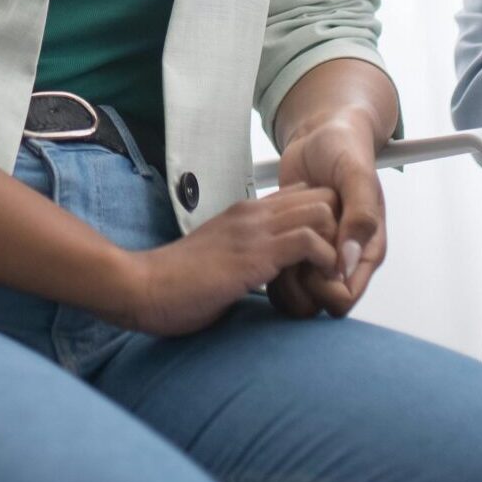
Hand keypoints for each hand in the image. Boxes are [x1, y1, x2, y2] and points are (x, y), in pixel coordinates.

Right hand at [118, 184, 339, 336]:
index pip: (301, 194)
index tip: (325, 252)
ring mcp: (254, 231)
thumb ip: (246, 255)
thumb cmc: (175, 282)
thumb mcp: (219, 259)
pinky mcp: (254, 255)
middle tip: (336, 264)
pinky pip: (310, 242)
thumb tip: (269, 271)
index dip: (322, 220)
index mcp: (244, 213)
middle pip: (321, 195)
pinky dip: (325, 263)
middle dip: (339, 228)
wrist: (142, 286)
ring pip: (323, 211)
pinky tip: (316, 284)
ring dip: (336, 244)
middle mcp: (252, 213)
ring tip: (329, 275)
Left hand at [268, 111, 387, 317]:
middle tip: (289, 253)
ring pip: (297, 292)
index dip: (323, 287)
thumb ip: (360, 216)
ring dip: (281, 275)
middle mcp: (343, 258)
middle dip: (299, 284)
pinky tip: (267, 238)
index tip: (311, 260)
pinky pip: (280, 272)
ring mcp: (318, 253)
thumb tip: (348, 261)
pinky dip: (270, 261)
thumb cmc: (344, 150)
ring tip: (275, 244)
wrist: (320, 133)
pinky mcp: (295, 243)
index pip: (345, 298)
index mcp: (367, 250)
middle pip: (318, 302)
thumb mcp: (356, 176)